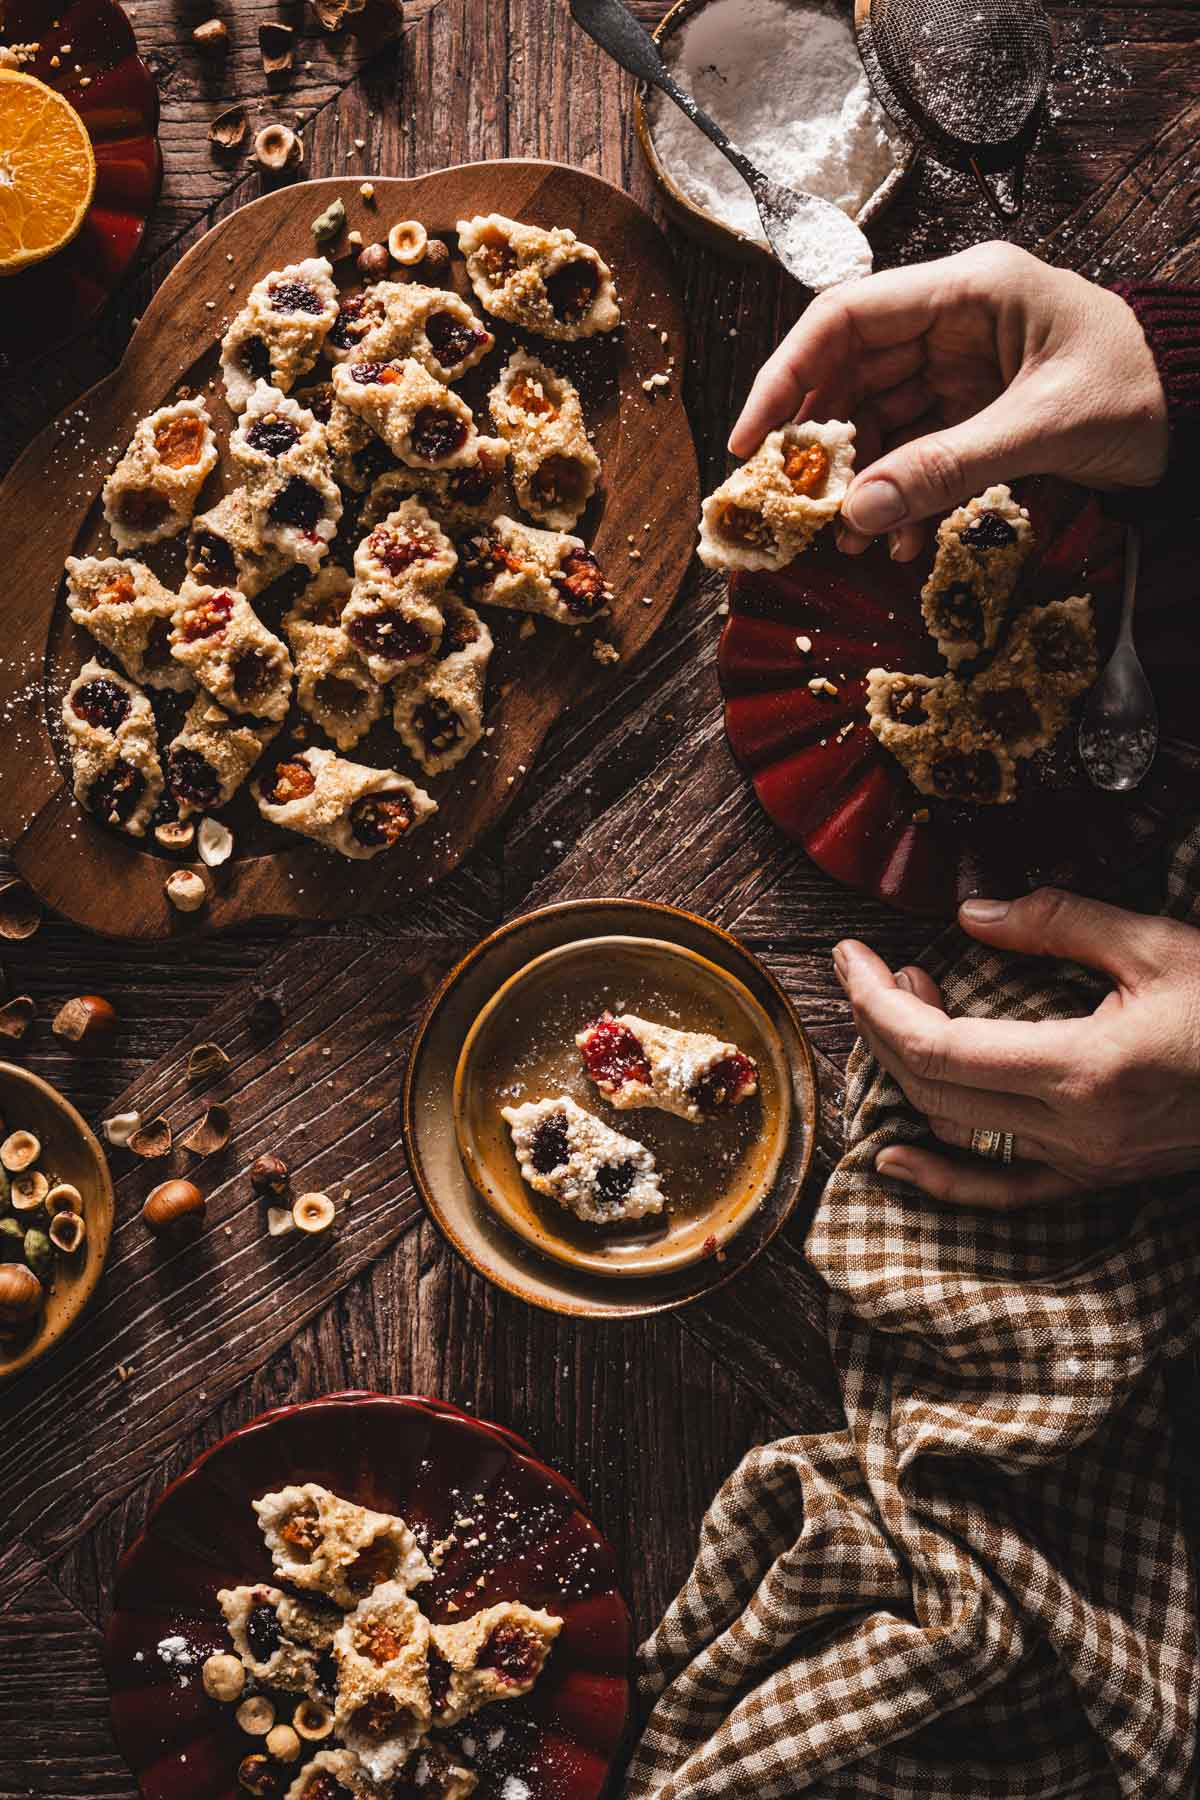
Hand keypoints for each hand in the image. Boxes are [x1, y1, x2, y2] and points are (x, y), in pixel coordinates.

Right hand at [729, 242, 1168, 562]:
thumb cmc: (1142, 392)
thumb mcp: (1043, 429)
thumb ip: (947, 468)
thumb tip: (857, 514)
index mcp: (969, 291)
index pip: (846, 318)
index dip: (786, 375)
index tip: (753, 439)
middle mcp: (953, 322)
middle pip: (850, 373)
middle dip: (820, 445)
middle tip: (794, 507)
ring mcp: (961, 367)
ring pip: (876, 419)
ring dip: (859, 483)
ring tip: (849, 542)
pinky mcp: (973, 410)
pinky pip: (914, 451)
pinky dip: (899, 496)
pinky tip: (897, 541)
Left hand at [832, 888, 1199, 1208]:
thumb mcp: (1158, 945)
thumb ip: (1059, 922)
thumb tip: (975, 914)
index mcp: (1084, 1069)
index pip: (936, 1045)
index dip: (874, 999)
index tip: (847, 956)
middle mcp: (1075, 1130)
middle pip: (930, 1086)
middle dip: (881, 1021)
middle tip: (877, 965)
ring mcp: (1084, 1163)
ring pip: (955, 1129)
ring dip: (910, 1069)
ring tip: (912, 1002)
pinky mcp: (1097, 1178)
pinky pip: (1003, 1190)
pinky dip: (942, 1176)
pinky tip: (894, 1158)